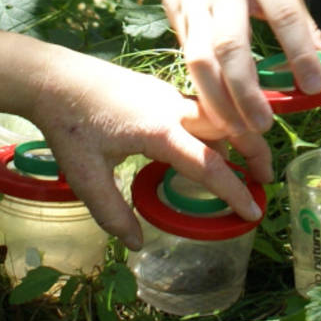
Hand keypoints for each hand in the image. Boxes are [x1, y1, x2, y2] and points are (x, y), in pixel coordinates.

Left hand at [28, 51, 271, 247]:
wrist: (54, 77)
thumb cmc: (69, 126)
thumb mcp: (87, 177)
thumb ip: (113, 213)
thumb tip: (137, 243)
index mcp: (160, 131)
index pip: (209, 165)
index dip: (234, 190)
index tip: (253, 211)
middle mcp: (173, 108)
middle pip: (229, 127)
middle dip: (253, 151)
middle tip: (266, 178)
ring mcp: (167, 94)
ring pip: (216, 113)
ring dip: (236, 135)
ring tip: (245, 161)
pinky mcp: (159, 88)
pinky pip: (199, 107)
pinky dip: (217, 124)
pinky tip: (209, 140)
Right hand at [151, 0, 320, 136]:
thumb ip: (299, 20)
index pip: (284, 15)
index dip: (301, 52)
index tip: (315, 86)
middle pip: (231, 45)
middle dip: (246, 90)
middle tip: (264, 124)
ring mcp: (195, 3)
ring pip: (200, 58)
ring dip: (217, 99)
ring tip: (236, 129)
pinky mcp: (175, 15)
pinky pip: (185, 58)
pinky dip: (200, 89)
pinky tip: (213, 112)